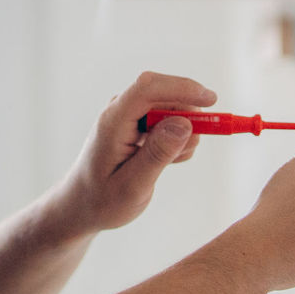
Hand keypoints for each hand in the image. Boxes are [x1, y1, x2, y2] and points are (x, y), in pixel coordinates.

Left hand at [53, 71, 215, 233]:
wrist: (83, 206)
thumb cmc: (102, 200)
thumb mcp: (133, 186)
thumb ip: (157, 154)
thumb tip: (185, 124)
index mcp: (113, 121)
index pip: (149, 88)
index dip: (182, 88)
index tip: (211, 101)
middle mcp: (120, 111)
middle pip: (165, 95)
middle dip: (189, 116)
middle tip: (194, 147)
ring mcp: (128, 116)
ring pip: (170, 109)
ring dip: (183, 132)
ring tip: (172, 162)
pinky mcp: (136, 124)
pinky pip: (167, 120)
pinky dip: (176, 139)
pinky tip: (167, 161)